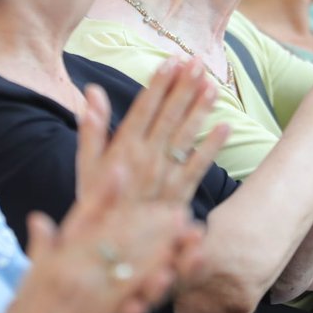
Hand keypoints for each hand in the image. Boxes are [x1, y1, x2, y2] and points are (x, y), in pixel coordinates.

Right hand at [4, 175, 199, 312]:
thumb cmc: (28, 312)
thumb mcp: (33, 272)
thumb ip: (42, 243)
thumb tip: (38, 217)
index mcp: (60, 255)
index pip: (88, 219)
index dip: (109, 196)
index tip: (128, 174)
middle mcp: (74, 270)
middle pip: (119, 238)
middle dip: (151, 222)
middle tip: (177, 209)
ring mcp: (88, 294)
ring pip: (131, 264)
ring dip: (162, 247)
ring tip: (187, 234)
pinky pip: (130, 298)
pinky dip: (149, 285)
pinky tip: (169, 274)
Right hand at [76, 58, 229, 206]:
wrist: (112, 252)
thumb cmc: (98, 204)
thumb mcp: (86, 168)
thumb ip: (91, 130)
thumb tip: (93, 92)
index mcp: (123, 150)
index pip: (144, 109)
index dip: (159, 84)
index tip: (171, 60)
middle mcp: (147, 159)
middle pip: (169, 116)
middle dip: (184, 87)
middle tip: (198, 61)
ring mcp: (166, 176)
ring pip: (186, 136)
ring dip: (200, 109)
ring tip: (213, 85)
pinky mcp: (181, 194)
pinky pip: (199, 166)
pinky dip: (213, 146)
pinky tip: (226, 126)